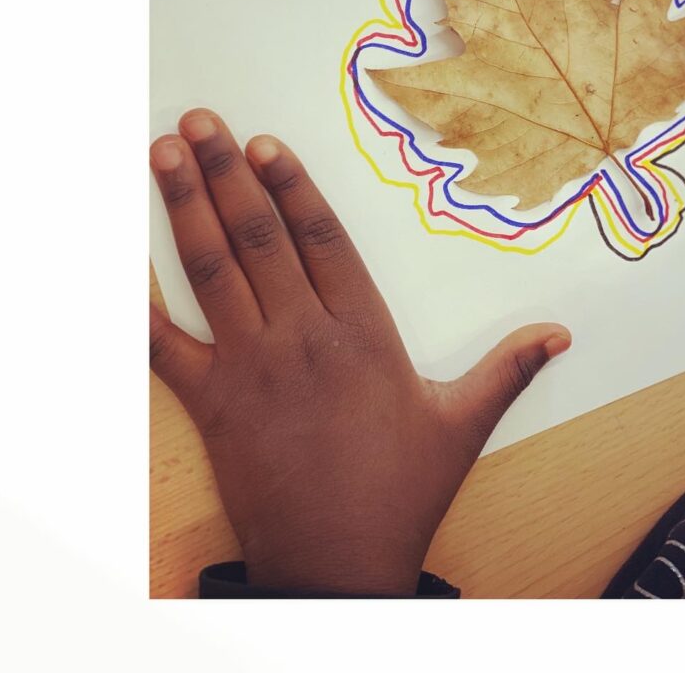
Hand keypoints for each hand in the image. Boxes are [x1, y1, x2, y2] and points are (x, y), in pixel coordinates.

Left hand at [149, 109, 570, 594]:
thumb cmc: (401, 490)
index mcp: (362, 333)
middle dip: (225, 172)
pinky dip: (141, 303)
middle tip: (199, 122)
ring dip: (185, 208)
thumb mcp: (463, 425)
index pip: (322, 240)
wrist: (338, 563)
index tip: (264, 144)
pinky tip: (123, 260)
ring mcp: (251, 368)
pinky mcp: (212, 404)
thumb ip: (509, 368)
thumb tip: (561, 332)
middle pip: (259, 238)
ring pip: (213, 272)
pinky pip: (166, 346)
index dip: (291, 186)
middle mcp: (302, 337)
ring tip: (164, 155)